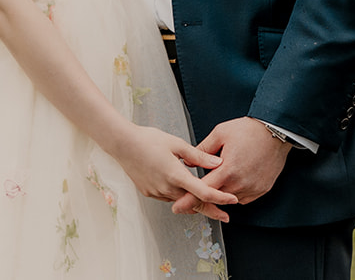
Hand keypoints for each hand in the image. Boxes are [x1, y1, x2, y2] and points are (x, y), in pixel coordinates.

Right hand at [110, 124, 237, 221]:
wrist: (122, 144)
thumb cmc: (149, 139)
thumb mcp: (176, 144)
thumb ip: (198, 156)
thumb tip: (218, 163)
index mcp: (176, 175)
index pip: (203, 192)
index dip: (220, 198)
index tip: (233, 201)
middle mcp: (166, 188)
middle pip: (193, 203)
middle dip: (210, 209)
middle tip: (226, 216)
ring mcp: (156, 192)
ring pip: (180, 201)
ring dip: (193, 202)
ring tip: (208, 200)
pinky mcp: (149, 192)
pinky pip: (168, 197)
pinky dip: (179, 196)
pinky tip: (182, 188)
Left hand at [169, 117, 291, 214]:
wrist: (275, 132)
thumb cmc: (249, 130)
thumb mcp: (220, 133)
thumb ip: (202, 149)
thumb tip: (188, 162)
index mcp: (228, 170)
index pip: (203, 190)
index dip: (188, 200)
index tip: (177, 207)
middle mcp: (241, 183)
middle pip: (216, 197)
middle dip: (204, 197)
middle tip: (193, 193)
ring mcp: (253, 188)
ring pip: (229, 199)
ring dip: (221, 193)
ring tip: (220, 178)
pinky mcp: (262, 190)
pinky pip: (243, 198)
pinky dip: (235, 193)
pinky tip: (234, 180)